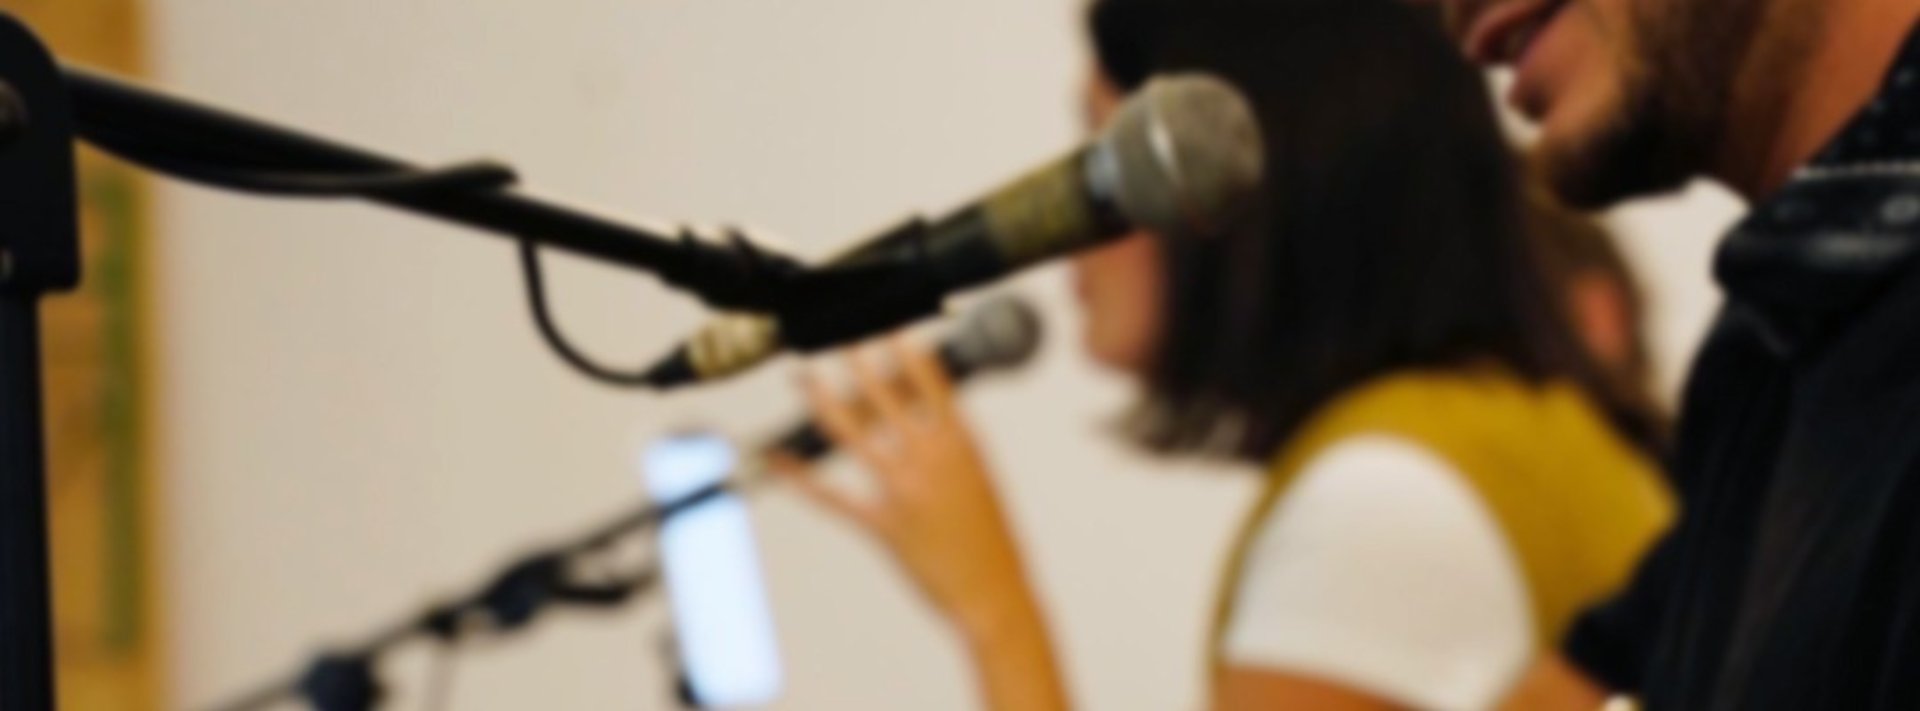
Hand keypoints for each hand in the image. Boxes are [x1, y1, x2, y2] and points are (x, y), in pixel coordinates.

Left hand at [774, 335, 1039, 642]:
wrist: (995, 592)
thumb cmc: (992, 536)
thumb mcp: (981, 474)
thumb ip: (952, 439)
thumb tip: (927, 404)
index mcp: (962, 443)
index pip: (931, 382)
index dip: (905, 350)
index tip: (886, 325)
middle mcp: (932, 460)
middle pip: (886, 398)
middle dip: (856, 364)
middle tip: (836, 337)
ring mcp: (905, 492)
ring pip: (854, 437)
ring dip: (823, 403)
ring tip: (804, 379)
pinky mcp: (884, 527)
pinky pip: (835, 496)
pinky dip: (801, 477)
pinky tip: (779, 458)